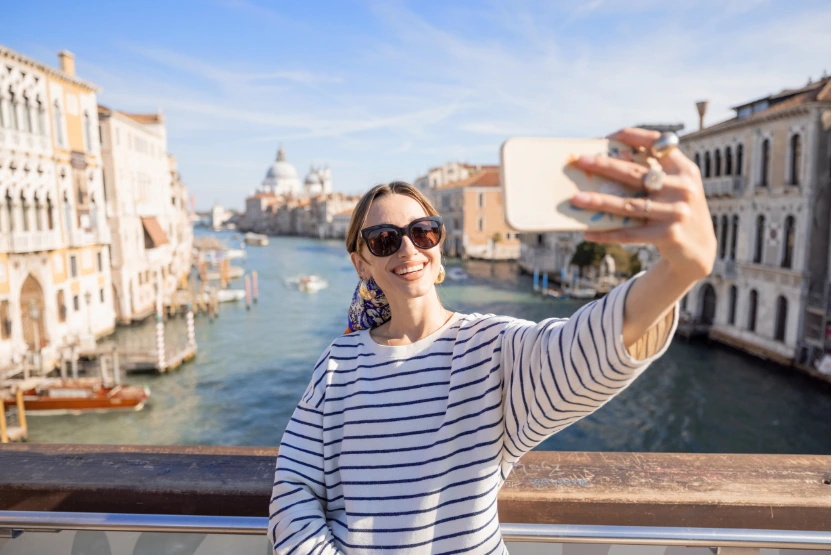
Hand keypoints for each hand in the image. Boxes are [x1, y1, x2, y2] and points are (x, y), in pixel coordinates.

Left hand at [570, 128, 715, 283]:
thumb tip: (606, 164)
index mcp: (685, 170)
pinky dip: (607, 233)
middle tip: (581, 160)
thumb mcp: (675, 187)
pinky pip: (630, 233)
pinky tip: (588, 233)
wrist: (700, 249)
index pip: (658, 144)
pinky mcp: (668, 235)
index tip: (607, 137)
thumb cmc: (676, 210)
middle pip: (636, 173)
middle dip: (605, 165)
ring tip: (576, 198)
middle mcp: (683, 188)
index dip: (633, 137)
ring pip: (629, 204)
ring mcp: (676, 212)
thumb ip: (654, 174)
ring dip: (599, 201)